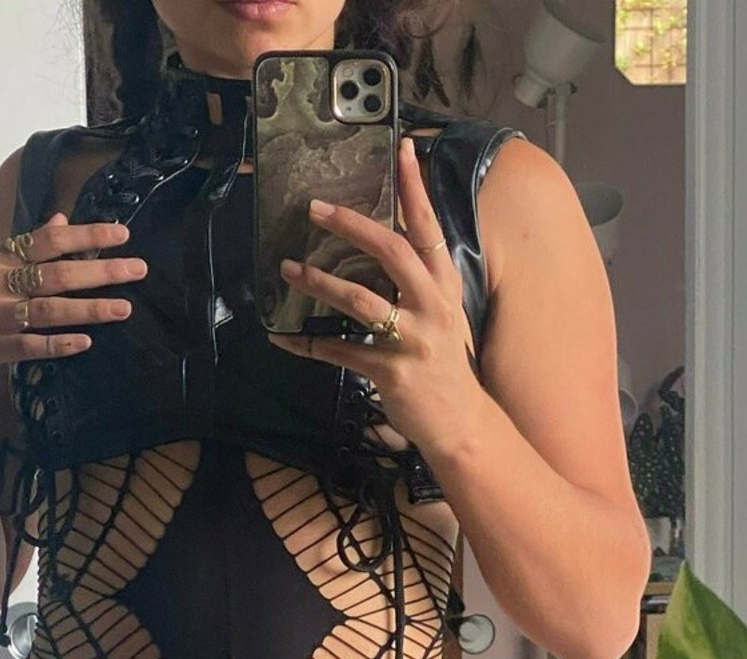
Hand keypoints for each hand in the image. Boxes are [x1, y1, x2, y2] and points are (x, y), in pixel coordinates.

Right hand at [0, 213, 148, 391]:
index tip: (122, 234)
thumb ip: (24, 248)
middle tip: (138, 269)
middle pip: (57, 274)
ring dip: (91, 309)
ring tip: (125, 309)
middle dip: (101, 271)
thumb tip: (61, 222)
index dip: (86, 236)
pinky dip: (60, 343)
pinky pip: (33, 346)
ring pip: (51, 310)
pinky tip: (86, 342)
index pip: (48, 240)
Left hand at [265, 137, 485, 457]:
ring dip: (319, 281)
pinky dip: (309, 346)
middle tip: (315, 209)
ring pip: (360, 299)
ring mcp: (413, 340)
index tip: (403, 147)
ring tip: (289, 270)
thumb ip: (420, 281)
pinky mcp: (392, 371)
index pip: (429, 226)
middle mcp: (432, 306)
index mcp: (444, 285)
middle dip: (350, 225)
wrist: (461, 422)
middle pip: (390, 251)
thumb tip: (385, 244)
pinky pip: (341, 352)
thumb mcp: (442, 315)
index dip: (415, 187)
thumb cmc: (445, 365)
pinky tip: (285, 340)